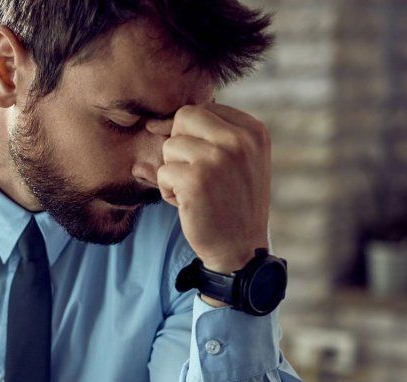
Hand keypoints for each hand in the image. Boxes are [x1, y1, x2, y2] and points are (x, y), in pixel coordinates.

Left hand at [147, 102, 270, 273]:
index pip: (203, 109)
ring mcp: (219, 157)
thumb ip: (210, 134)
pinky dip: (168, 191)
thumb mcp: (236, 160)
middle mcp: (240, 139)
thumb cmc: (231, 202)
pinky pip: (163, 172)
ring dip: (173, 171)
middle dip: (179, 146)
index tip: (202, 163)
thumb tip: (153, 122)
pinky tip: (188, 204)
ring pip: (170, 145)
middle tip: (193, 172)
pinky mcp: (197, 179)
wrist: (240, 248)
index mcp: (253, 130)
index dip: (190, 135)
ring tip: (195, 191)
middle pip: (184, 117)